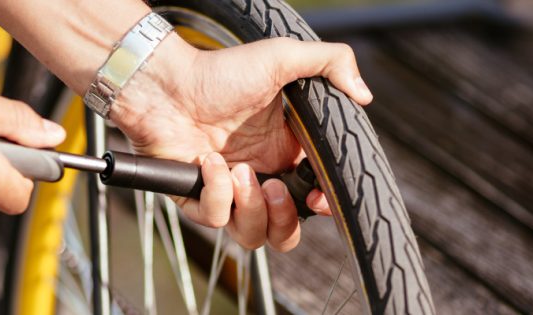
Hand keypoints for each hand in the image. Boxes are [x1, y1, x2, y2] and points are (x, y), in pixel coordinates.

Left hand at [113, 36, 372, 250]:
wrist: (166, 81)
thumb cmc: (220, 70)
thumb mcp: (282, 57)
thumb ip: (331, 63)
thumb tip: (365, 95)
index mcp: (285, 153)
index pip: (312, 199)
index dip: (321, 208)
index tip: (318, 199)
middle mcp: (258, 176)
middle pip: (284, 231)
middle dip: (286, 221)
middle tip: (274, 187)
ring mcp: (226, 190)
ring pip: (251, 235)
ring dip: (252, 210)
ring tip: (241, 172)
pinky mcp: (195, 197)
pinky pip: (214, 219)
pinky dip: (215, 193)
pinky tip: (209, 160)